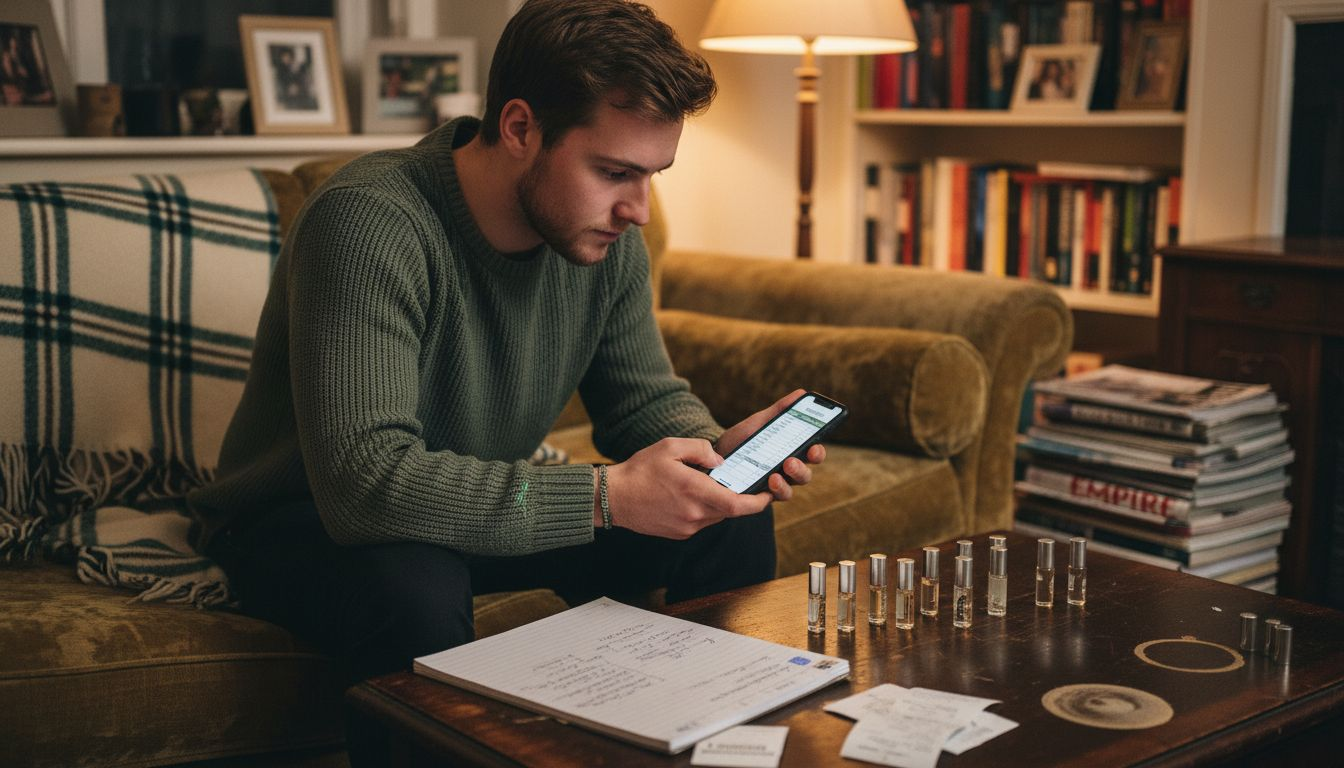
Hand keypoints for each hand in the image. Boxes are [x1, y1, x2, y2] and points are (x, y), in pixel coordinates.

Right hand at [602, 438, 770, 538]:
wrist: (612, 498)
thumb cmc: (640, 470)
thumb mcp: (670, 446)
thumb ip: (701, 449)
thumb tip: (720, 462)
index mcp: (696, 492)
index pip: (739, 505)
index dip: (758, 501)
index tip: (768, 494)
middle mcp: (695, 515)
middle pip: (730, 510)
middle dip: (738, 497)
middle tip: (742, 481)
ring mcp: (687, 527)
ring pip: (716, 516)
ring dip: (720, 502)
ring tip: (710, 484)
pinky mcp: (679, 533)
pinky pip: (702, 521)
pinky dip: (704, 509)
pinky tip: (691, 494)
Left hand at [714, 389, 827, 501]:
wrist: (714, 455)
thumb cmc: (742, 439)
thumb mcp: (759, 422)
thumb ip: (779, 410)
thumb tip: (801, 393)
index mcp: (792, 451)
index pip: (813, 453)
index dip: (818, 452)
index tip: (814, 447)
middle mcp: (787, 471)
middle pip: (805, 475)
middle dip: (801, 469)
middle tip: (790, 461)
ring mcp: (774, 485)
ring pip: (790, 489)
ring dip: (786, 484)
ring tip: (774, 475)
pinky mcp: (759, 497)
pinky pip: (771, 499)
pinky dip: (771, 492)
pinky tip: (764, 483)